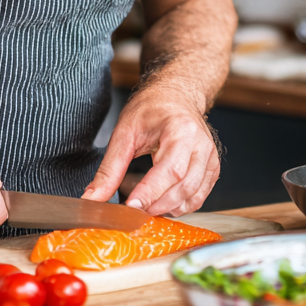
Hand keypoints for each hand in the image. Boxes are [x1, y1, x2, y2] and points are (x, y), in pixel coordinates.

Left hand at [81, 86, 219, 216]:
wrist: (174, 96)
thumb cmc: (151, 109)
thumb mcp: (124, 132)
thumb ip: (109, 168)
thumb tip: (93, 198)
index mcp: (181, 129)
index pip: (170, 169)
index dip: (150, 192)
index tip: (130, 206)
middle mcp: (202, 145)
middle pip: (183, 187)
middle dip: (156, 204)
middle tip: (132, 209)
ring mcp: (210, 158)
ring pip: (193, 197)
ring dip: (167, 208)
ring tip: (145, 204)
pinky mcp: (212, 169)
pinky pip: (198, 197)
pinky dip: (179, 206)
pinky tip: (161, 202)